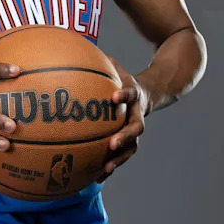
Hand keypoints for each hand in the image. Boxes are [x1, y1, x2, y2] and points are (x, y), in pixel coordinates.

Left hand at [100, 56, 148, 181]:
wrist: (150, 92)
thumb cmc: (123, 77)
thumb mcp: (116, 65)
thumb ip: (99, 59)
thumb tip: (73, 46)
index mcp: (134, 93)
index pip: (131, 93)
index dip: (125, 95)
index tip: (115, 96)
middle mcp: (138, 113)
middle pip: (136, 128)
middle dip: (125, 136)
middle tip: (113, 143)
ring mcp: (135, 129)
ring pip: (132, 147)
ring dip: (120, 158)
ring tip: (106, 168)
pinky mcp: (129, 141)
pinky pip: (122, 156)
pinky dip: (111, 167)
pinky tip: (96, 177)